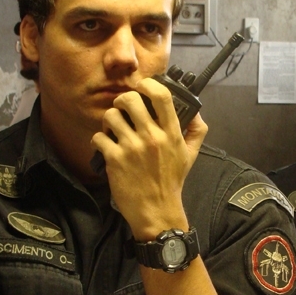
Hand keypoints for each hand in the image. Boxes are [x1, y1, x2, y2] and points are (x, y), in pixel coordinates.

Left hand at [91, 78, 207, 240]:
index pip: (161, 96)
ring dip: (109, 120)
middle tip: (123, 110)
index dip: (148, 83)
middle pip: (130, 99)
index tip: (142, 86)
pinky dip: (99, 140)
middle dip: (122, 100)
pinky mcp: (114, 160)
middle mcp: (152, 137)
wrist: (157, 210)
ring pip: (111, 116)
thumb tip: (196, 111)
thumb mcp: (190, 155)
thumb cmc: (172, 181)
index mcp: (171, 134)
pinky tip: (106, 147)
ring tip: (113, 129)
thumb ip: (196, 131)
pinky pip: (99, 137)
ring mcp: (132, 148)